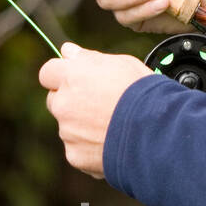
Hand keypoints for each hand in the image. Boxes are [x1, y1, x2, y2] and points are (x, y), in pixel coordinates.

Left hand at [38, 42, 151, 178]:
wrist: (156, 132)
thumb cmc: (143, 94)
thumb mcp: (122, 64)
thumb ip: (89, 58)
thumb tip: (68, 50)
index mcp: (72, 77)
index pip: (48, 72)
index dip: (61, 75)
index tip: (75, 80)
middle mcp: (63, 104)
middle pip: (54, 100)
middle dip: (70, 101)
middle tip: (98, 105)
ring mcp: (68, 132)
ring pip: (67, 127)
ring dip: (82, 126)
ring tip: (112, 126)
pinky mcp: (75, 156)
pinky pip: (78, 150)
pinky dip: (90, 148)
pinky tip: (112, 144)